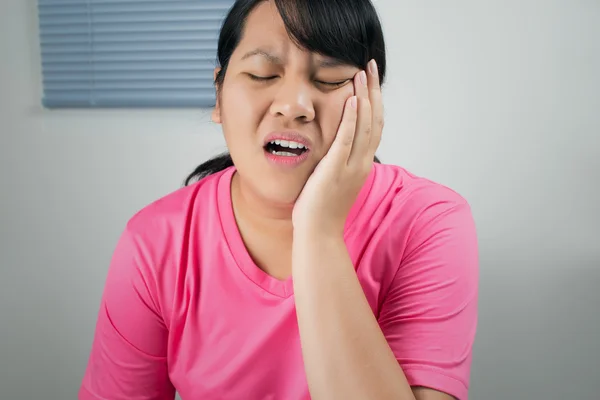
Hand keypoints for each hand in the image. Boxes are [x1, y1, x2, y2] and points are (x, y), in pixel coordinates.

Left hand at [292, 59, 382, 235]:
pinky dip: (352, 119)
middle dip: (373, 91)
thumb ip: (339, 161)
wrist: (319, 233)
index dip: (374, 101)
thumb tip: (335, 146)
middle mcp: (362, 162)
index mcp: (362, 163)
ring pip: (365, 125)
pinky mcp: (336, 169)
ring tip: (361, 73)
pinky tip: (352, 100)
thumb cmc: (322, 209)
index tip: (370, 80)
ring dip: (364, 97)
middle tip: (370, 66)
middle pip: (375, 119)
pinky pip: (347, 139)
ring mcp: (351, 165)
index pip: (374, 126)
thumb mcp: (335, 180)